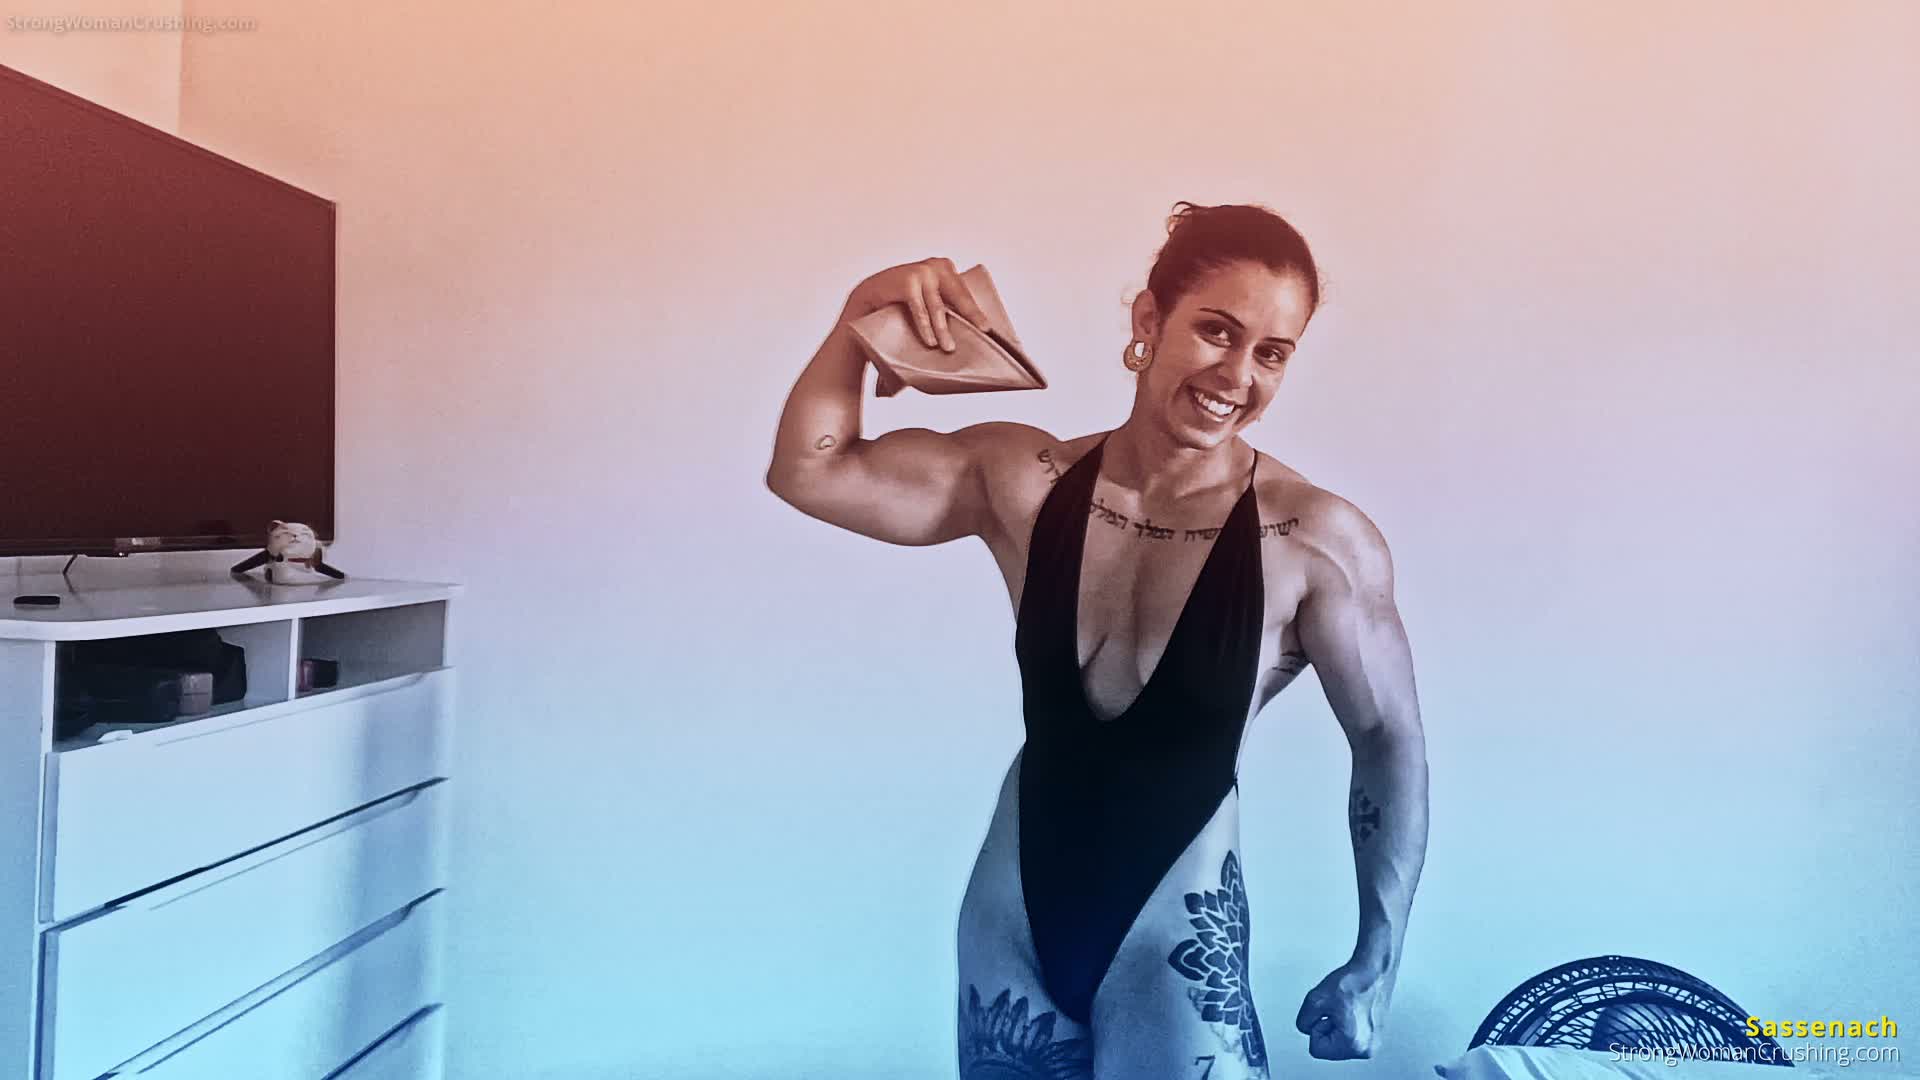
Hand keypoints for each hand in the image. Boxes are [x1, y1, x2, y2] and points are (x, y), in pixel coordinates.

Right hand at [842, 257, 993, 352]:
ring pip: (937, 307)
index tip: (987, 328)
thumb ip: (944, 303)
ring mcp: (921, 272)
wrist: (870, 296)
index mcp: (945, 268)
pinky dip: (925, 326)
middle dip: (970, 316)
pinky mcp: (907, 282)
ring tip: (948, 348)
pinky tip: (930, 342)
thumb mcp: (927, 296)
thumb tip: (968, 329)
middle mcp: (935, 266)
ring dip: (943, 329)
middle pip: (958, 296)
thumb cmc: (903, 301)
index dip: (975, 311)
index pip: (964, 293)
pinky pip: (920, 309)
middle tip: (982, 332)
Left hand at [1294, 960, 1391, 1059]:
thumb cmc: (1353, 983)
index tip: (1329, 1013)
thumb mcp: (1314, 1000)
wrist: (1374, 971)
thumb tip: (1307, 1028)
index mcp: (1354, 1045)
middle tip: (1338, 1010)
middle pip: (1328, 1048)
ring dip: (1337, 1026)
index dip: (1316, 1027)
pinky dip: (1347, 1025)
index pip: (1316, 1049)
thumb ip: (1303, 1021)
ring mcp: (1374, 1044)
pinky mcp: (1376, 1037)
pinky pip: (1350, 1037)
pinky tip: (1353, 1010)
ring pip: (1338, 1042)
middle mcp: (1367, 1050)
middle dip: (1327, 1027)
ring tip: (1346, 1009)